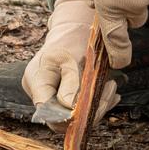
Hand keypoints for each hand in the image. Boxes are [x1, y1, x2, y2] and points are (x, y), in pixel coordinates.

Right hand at [22, 0, 119, 123]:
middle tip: (110, 92)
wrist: (71, 31)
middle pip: (61, 119)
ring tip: (112, 88)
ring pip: (73, 117)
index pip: (48, 111)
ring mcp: (50, 97)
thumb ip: (71, 83)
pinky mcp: (62, 99)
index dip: (68, 116)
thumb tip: (70, 110)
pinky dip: (95, 103)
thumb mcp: (71, 57)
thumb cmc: (70, 39)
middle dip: (88, 111)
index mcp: (36, 80)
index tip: (91, 105)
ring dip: (96, 106)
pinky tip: (109, 92)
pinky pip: (78, 110)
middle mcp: (39, 92)